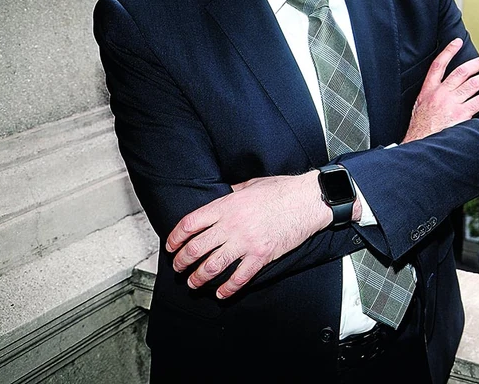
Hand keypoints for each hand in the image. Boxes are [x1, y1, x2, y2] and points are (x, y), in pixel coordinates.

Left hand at [165, 171, 329, 298]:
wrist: (307, 201)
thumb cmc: (282, 190)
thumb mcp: (250, 184)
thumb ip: (232, 192)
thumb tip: (222, 195)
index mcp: (227, 206)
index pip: (190, 224)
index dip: (175, 238)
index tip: (171, 246)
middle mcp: (232, 225)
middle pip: (196, 248)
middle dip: (182, 262)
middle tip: (178, 268)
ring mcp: (246, 242)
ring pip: (212, 266)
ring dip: (198, 278)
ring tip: (193, 283)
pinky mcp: (261, 255)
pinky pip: (239, 278)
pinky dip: (227, 289)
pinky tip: (221, 293)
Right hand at [402, 37, 478, 143]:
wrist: (419, 144)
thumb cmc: (420, 128)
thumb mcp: (419, 106)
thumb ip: (431, 95)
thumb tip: (444, 88)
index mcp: (428, 90)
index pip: (438, 64)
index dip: (448, 51)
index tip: (457, 42)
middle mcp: (440, 94)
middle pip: (461, 71)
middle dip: (477, 63)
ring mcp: (451, 104)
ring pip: (473, 84)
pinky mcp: (460, 115)